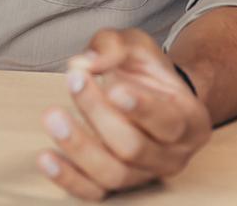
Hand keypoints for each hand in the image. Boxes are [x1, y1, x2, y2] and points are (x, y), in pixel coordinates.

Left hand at [37, 28, 211, 200]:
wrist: (148, 97)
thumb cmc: (145, 72)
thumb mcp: (136, 45)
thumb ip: (114, 46)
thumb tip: (87, 62)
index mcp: (190, 121)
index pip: (168, 122)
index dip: (141, 107)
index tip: (113, 86)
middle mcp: (172, 156)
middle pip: (134, 147)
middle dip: (99, 114)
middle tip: (74, 80)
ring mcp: (144, 175)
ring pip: (113, 174)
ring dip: (79, 146)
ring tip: (53, 115)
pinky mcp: (117, 186)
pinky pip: (93, 193)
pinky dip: (68, 179)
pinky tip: (46, 157)